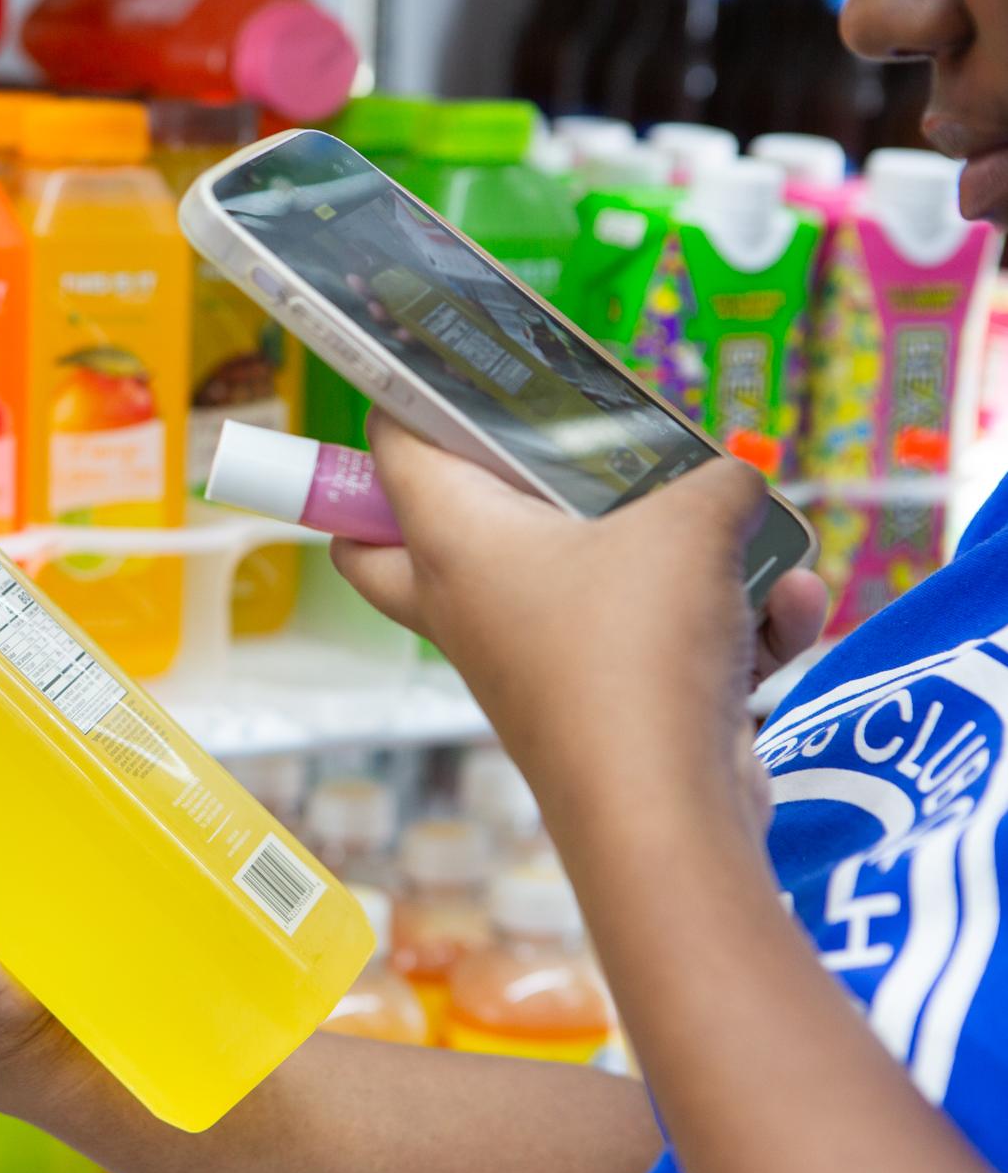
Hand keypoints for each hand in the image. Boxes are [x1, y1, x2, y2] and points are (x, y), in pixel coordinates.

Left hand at [332, 415, 827, 839]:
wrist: (662, 811)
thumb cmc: (636, 645)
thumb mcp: (690, 523)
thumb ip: (714, 479)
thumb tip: (732, 478)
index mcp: (453, 541)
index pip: (390, 449)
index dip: (411, 394)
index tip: (454, 361)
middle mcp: (468, 602)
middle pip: (400, 542)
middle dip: (454, 495)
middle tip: (523, 459)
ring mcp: (522, 659)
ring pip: (563, 586)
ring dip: (662, 561)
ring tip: (734, 541)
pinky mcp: (586, 703)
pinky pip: (640, 643)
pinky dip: (708, 630)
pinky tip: (783, 619)